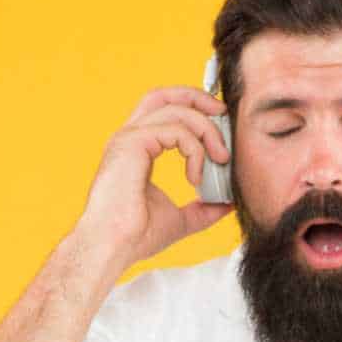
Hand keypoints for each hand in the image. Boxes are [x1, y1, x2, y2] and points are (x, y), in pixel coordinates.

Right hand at [74, 86, 232, 267]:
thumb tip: (228, 204)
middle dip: (198, 97)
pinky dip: (195, 150)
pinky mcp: (132, 143)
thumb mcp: (180, 219)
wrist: (113, 246)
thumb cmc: (135, 236)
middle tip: (223, 114)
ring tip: (220, 158)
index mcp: (137, 149)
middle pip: (164, 95)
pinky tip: (196, 177)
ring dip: (206, 130)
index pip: (163, 110)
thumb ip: (203, 208)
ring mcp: (128, 137)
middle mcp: (129, 137)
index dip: (193, 109)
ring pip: (176, 110)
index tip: (220, 124)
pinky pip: (176, 130)